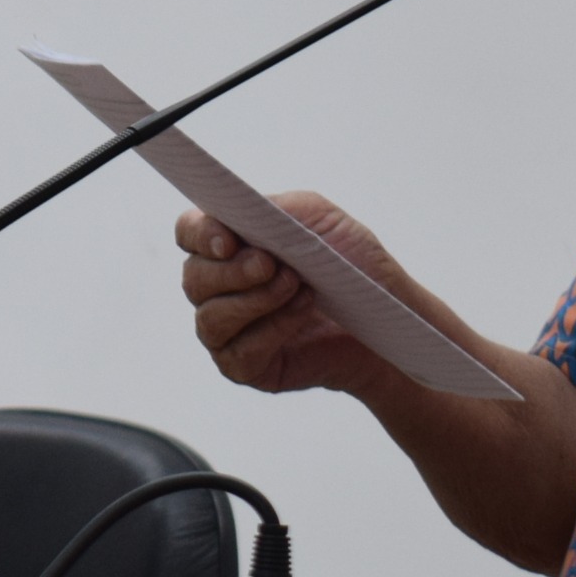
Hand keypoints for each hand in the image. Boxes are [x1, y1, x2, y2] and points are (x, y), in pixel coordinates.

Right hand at [175, 193, 406, 397]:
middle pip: (194, 278)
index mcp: (229, 245)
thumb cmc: (350, 265)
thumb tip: (241, 213)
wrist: (387, 317)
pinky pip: (238, 352)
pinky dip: (271, 330)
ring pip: (211, 318)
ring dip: (255, 301)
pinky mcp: (245, 367)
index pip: (189, 233)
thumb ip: (275, 209)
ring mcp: (227, 331)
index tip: (228, 240)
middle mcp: (218, 288)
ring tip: (297, 286)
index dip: (199, 234)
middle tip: (272, 264)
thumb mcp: (319, 219)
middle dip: (232, 271)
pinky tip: (302, 313)